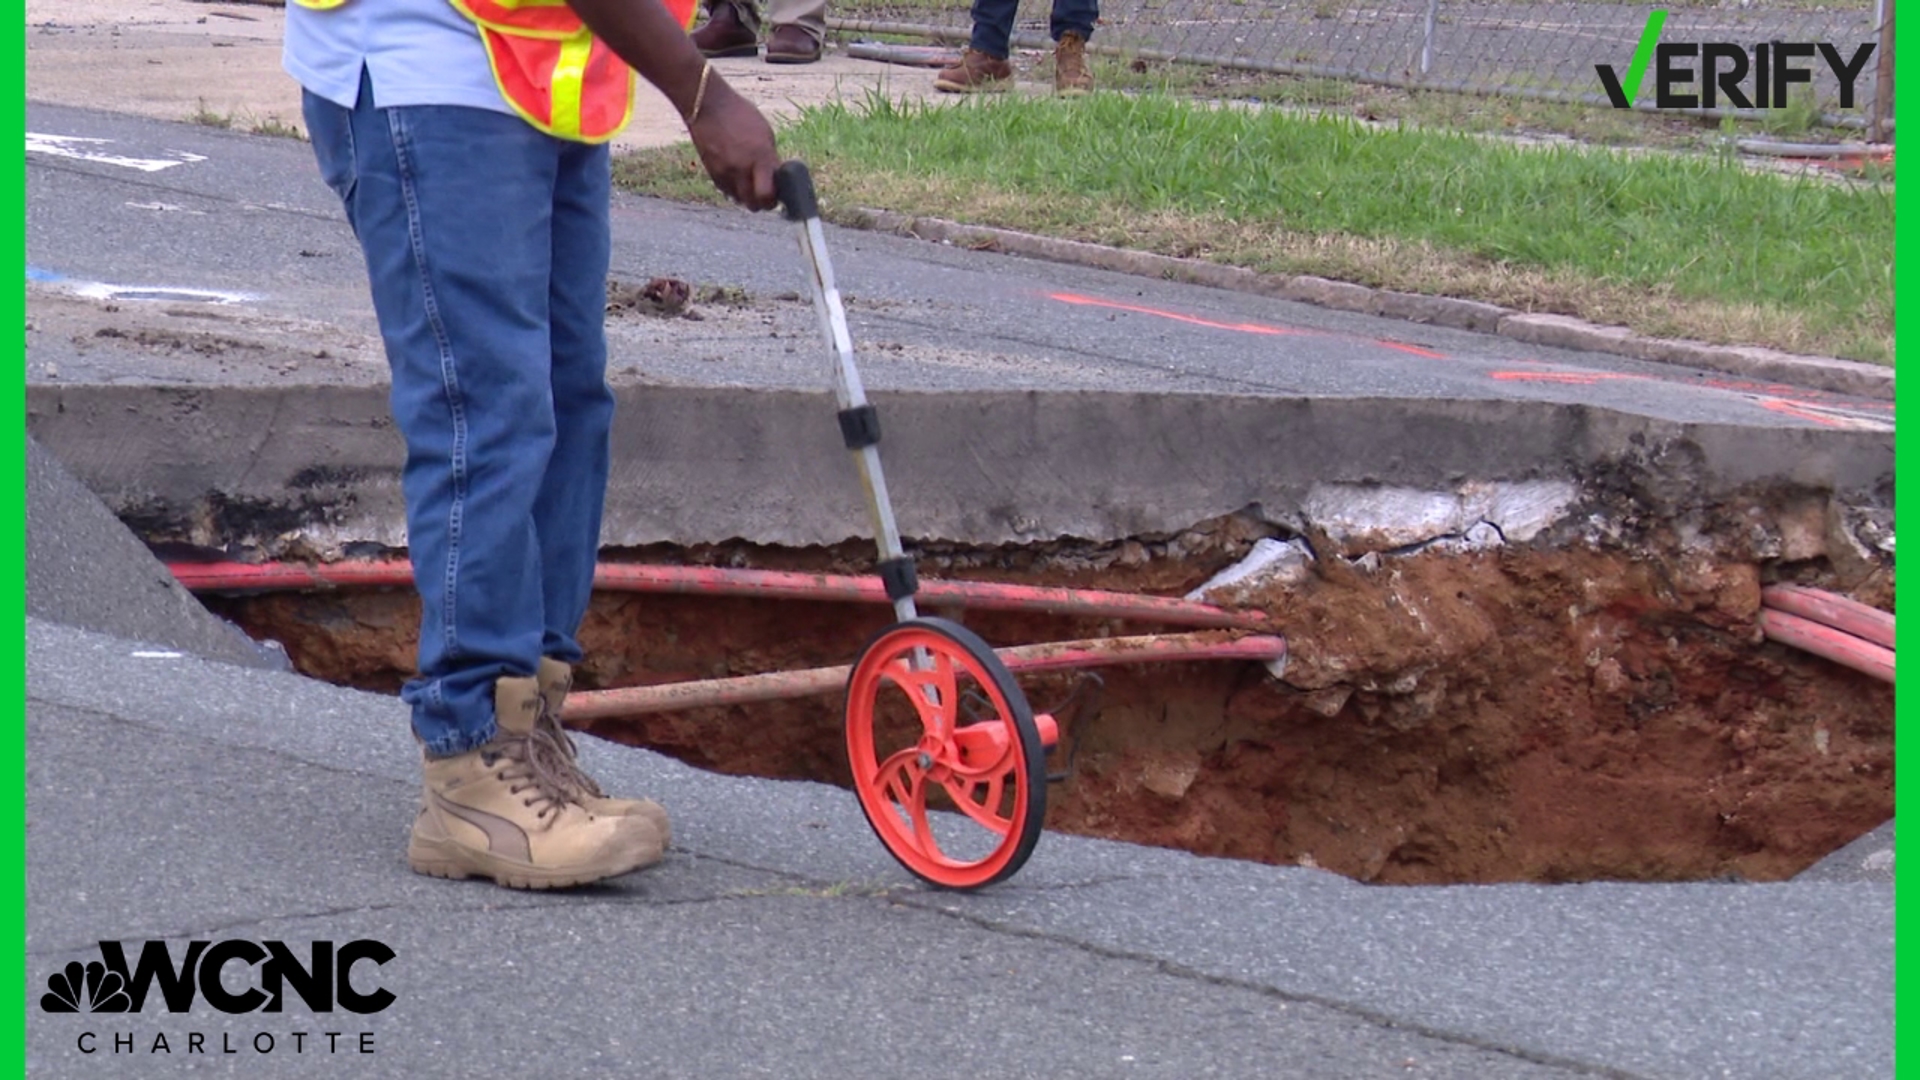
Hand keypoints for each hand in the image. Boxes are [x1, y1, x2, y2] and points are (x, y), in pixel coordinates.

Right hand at [687, 79, 779, 211]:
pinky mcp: (712, 173)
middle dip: (762, 203)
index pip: (768, 195)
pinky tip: (737, 177)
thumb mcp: (765, 133)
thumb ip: (770, 158)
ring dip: (748, 197)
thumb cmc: (740, 114)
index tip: (778, 194)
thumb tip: (775, 178)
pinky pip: (727, 191)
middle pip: (754, 205)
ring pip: (740, 200)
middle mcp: (742, 169)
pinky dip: (734, 190)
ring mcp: (725, 173)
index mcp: (760, 157)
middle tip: (766, 193)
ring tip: (751, 183)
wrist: (708, 106)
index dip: (774, 199)